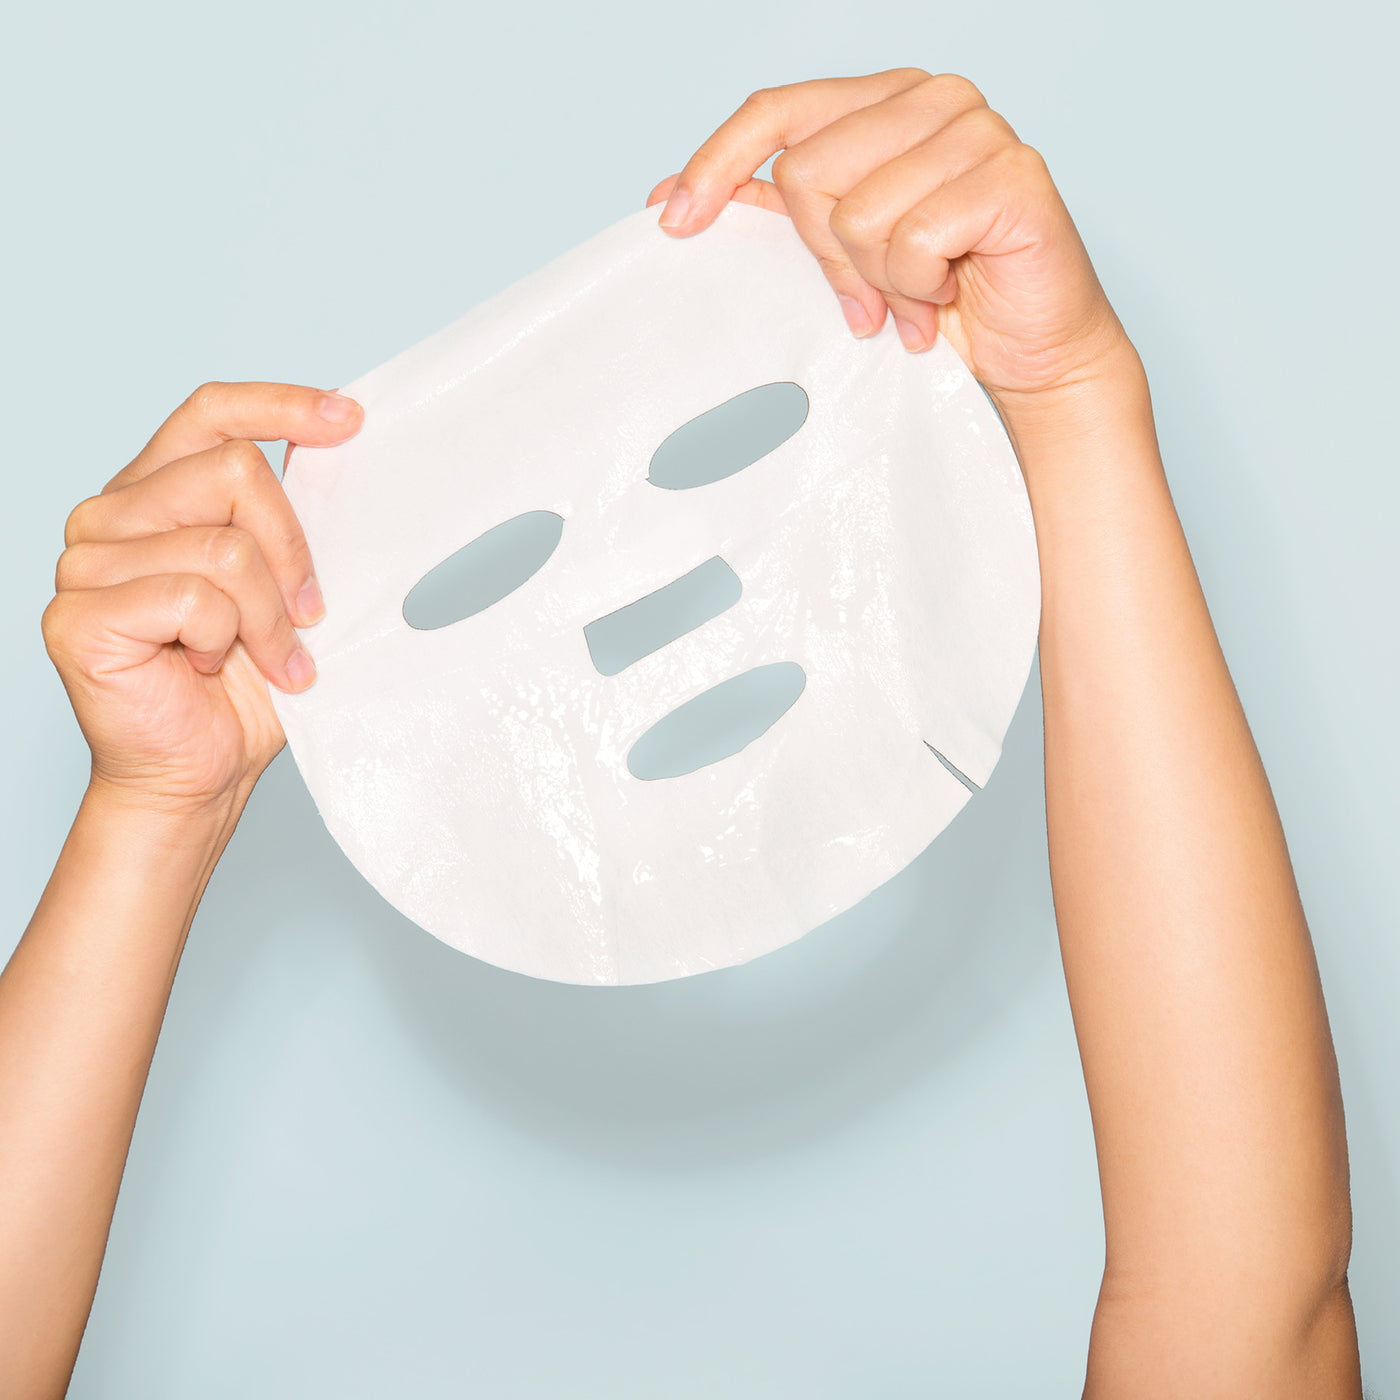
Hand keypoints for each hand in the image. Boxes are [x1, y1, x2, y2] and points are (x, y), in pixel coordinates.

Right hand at [42, 382, 362, 813]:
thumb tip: (343, 451)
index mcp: (156, 493)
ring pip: (225, 547)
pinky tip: (208, 669)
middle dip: (295, 553)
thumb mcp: (287, 586)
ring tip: (268, 659)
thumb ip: (296, 521)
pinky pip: (194, 599)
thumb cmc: (243, 684)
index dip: (281, 406)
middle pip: (237, 473)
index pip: (211, 413)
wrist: (202, 770)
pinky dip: (227, 641)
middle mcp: (110, 515)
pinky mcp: (79, 615)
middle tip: (308, 616)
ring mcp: (85, 562)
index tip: (350, 419)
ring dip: (268, 617)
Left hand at [648, 69, 1132, 413]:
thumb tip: (671, 196)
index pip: (778, 110)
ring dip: (880, 280)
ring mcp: (978, 128)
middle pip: (807, 172)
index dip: (717, 163)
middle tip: (871, 299)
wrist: (1034, 354)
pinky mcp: (1012, 175)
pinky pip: (910, 240)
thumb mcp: (843, 256)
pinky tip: (951, 290)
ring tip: (920, 295)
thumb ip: (776, 215)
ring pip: (856, 213)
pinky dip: (919, 287)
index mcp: (888, 101)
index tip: (673, 223)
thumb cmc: (941, 302)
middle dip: (827, 257)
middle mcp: (934, 97)